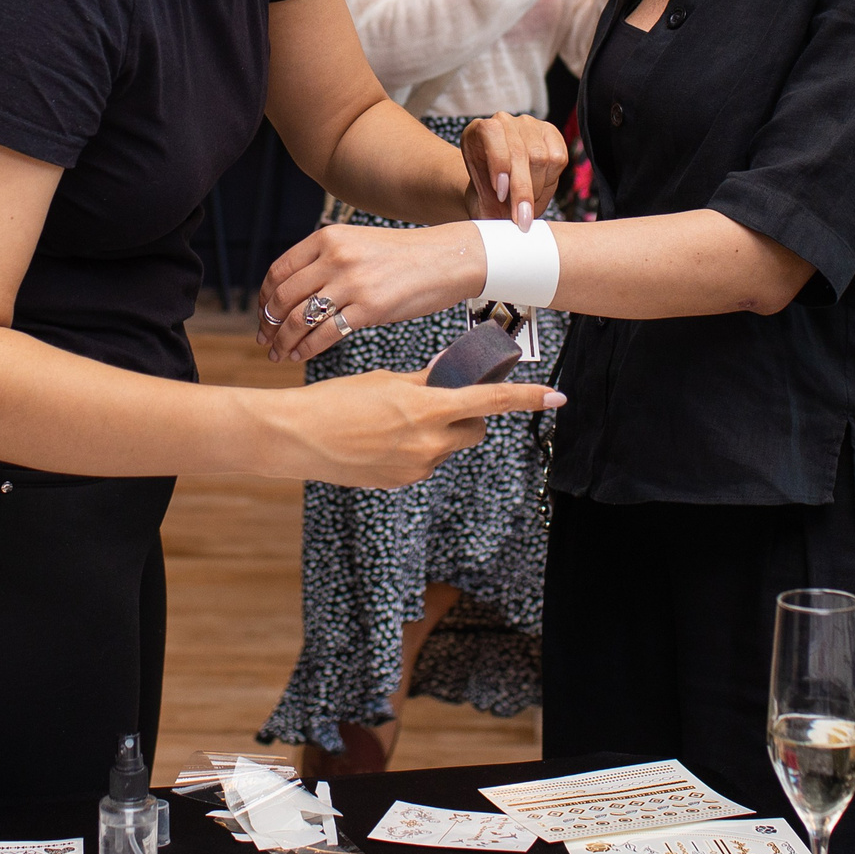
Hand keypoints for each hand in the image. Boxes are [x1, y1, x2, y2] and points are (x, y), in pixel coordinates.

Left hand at [256, 221, 487, 362]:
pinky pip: (325, 334)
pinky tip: (300, 356)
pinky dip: (305, 349)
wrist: (447, 258)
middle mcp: (335, 257)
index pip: (279, 271)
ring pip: (299, 318)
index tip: (263, 315)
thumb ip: (325, 261)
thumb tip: (294, 292)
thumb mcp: (357, 244)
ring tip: (277, 354)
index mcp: (328, 238)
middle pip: (282, 296)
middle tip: (264, 339)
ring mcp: (352, 283)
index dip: (264, 297)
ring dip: (282, 341)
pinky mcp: (370, 309)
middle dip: (268, 323)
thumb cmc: (403, 256)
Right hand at [258, 370, 563, 487]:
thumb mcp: (388, 381)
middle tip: (438, 401)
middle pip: (474, 429)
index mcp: (429, 408)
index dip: (526, 398)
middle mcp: (430, 442)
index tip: (556, 397)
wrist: (298, 436)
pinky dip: (416, 448)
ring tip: (394, 421)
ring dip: (438, 432)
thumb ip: (428, 380)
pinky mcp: (402, 482)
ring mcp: (417, 467)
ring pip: (448, 446)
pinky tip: (382, 440)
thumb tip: (454, 371)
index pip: (490, 401)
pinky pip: (424, 462)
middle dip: (467, 416)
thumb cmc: (339, 400)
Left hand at [460, 111, 568, 229]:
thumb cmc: (488, 196)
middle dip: (522, 190)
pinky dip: (550, 180)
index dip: (498, 162)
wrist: (499, 191)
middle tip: (521, 218)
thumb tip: (503, 226)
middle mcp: (503, 121)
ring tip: (526, 207)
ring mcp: (528, 125)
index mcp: (477, 130)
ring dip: (536, 189)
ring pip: (541, 157)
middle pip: (520, 152)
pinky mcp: (550, 133)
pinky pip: (558, 158)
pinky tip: (538, 189)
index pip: (491, 133)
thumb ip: (488, 209)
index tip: (501, 194)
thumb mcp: (480, 202)